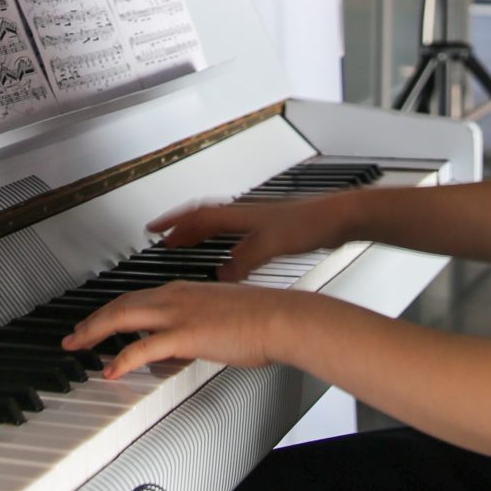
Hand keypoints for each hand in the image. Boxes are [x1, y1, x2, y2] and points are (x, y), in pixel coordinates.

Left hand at [63, 280, 295, 379]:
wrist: (279, 317)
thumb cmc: (258, 320)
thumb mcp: (216, 320)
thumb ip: (191, 331)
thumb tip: (174, 350)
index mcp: (182, 291)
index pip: (135, 299)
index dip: (110, 311)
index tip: (95, 323)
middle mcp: (174, 296)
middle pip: (120, 305)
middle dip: (92, 320)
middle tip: (74, 335)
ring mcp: (178, 313)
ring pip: (123, 318)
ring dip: (95, 332)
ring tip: (78, 346)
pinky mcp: (185, 334)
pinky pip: (144, 347)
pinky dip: (122, 358)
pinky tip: (111, 370)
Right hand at [146, 195, 354, 282]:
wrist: (338, 218)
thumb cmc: (310, 224)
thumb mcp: (271, 246)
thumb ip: (244, 261)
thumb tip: (222, 276)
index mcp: (239, 214)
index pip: (196, 214)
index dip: (173, 222)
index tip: (153, 229)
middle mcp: (245, 214)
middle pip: (203, 217)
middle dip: (180, 227)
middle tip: (163, 238)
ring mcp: (257, 221)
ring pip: (218, 224)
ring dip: (199, 233)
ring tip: (186, 244)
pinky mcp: (269, 230)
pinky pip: (233, 234)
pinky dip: (222, 243)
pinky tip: (228, 258)